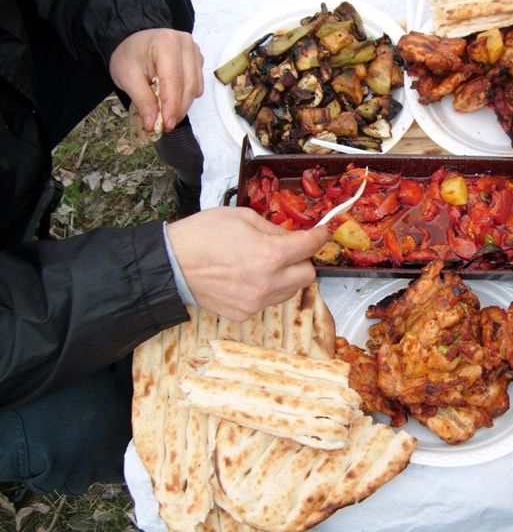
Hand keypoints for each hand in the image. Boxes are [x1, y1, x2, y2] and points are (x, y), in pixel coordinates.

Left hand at [109, 28, 203, 131]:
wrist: (133, 42)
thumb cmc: (129, 56)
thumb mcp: (127, 78)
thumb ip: (142, 101)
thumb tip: (152, 125)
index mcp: (166, 43)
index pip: (174, 80)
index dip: (172, 105)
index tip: (167, 125)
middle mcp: (186, 44)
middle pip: (189, 85)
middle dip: (179, 109)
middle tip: (166, 125)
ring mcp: (195, 51)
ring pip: (196, 87)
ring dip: (183, 105)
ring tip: (167, 113)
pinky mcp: (198, 60)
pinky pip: (198, 85)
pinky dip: (187, 96)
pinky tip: (173, 97)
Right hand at [166, 207, 328, 320]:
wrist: (171, 265)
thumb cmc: (202, 235)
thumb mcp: (242, 217)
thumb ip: (273, 228)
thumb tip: (291, 236)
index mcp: (270, 255)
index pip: (309, 247)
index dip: (319, 237)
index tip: (321, 233)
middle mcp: (268, 283)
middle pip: (307, 276)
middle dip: (302, 261)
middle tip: (288, 251)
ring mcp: (256, 302)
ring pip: (289, 291)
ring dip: (286, 277)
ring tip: (263, 265)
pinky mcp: (244, 313)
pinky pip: (268, 302)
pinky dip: (266, 290)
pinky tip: (247, 279)